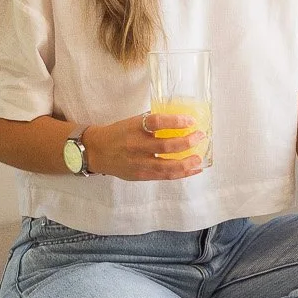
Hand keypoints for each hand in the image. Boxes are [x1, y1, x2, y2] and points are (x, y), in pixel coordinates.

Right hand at [82, 112, 205, 182]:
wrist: (97, 151)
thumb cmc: (118, 134)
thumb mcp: (132, 122)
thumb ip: (151, 122)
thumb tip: (179, 120)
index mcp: (134, 128)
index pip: (157, 122)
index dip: (176, 121)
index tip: (191, 120)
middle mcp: (136, 146)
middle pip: (165, 146)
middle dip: (187, 142)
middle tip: (200, 136)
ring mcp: (138, 163)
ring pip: (167, 166)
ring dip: (187, 162)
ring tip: (199, 157)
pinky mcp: (141, 175)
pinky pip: (164, 176)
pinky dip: (182, 173)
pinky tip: (193, 169)